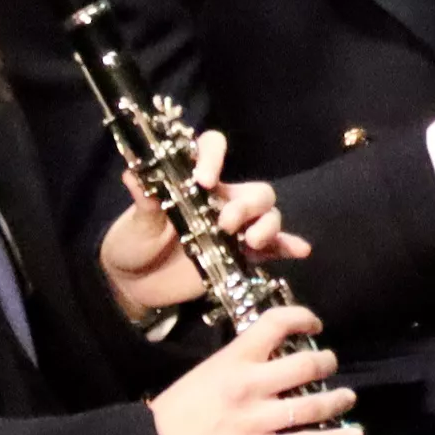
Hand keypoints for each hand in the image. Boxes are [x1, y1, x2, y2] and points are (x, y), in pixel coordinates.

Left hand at [100, 127, 307, 320]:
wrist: (134, 283)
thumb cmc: (133, 242)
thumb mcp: (135, 223)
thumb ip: (143, 202)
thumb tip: (133, 175)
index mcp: (194, 183)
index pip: (212, 150)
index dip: (214, 157)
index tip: (205, 180)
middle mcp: (221, 201)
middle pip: (255, 190)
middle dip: (247, 205)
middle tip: (226, 224)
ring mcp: (235, 230)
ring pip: (269, 216)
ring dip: (267, 226)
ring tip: (250, 242)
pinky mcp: (241, 257)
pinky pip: (274, 248)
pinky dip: (288, 246)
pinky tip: (300, 251)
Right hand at [144, 304, 355, 434]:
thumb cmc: (173, 413)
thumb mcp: (204, 374)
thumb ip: (236, 364)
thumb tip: (267, 357)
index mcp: (232, 360)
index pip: (276, 324)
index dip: (302, 317)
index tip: (313, 324)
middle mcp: (250, 385)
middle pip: (306, 364)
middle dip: (326, 362)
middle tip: (328, 365)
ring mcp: (258, 420)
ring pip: (314, 405)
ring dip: (338, 399)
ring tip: (347, 398)